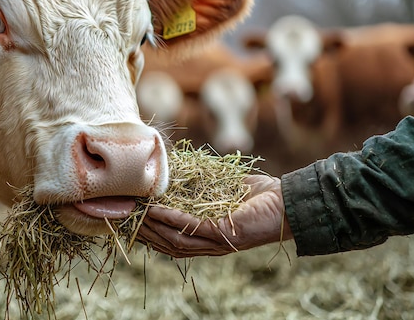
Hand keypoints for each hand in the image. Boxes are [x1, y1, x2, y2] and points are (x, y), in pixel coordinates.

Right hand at [137, 174, 291, 256]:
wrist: (290, 202)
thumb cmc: (259, 195)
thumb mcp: (221, 189)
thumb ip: (200, 186)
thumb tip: (176, 170)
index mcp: (206, 237)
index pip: (169, 238)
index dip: (147, 230)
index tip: (128, 215)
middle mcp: (208, 244)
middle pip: (166, 242)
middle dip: (143, 230)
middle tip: (122, 214)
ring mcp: (215, 242)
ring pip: (174, 239)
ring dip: (151, 225)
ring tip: (134, 210)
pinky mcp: (223, 234)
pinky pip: (190, 228)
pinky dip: (170, 218)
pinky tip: (155, 208)